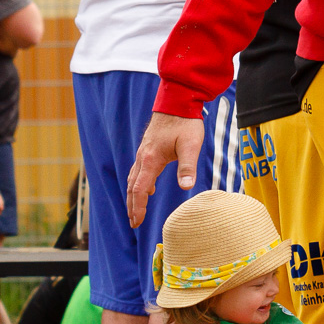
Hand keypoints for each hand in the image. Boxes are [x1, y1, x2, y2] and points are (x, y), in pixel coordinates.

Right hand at [127, 113, 203, 227]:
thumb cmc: (185, 123)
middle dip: (132, 206)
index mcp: (151, 160)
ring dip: (134, 196)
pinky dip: (138, 183)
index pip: (140, 189)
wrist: (177, 100)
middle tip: (134, 223)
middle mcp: (143, 157)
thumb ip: (187, 167)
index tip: (137, 222)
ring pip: (134, 178)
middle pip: (133, 187)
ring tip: (136, 210)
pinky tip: (149, 187)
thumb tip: (186, 187)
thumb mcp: (190, 145)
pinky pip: (138, 170)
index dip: (138, 207)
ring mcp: (143, 152)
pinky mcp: (147, 148)